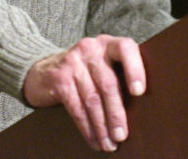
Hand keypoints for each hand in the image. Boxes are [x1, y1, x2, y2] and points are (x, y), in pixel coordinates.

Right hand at [23, 35, 145, 152]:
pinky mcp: (59, 77)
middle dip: (116, 114)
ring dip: (102, 126)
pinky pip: (76, 107)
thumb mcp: (102, 65)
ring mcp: (73, 61)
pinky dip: (87, 128)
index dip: (134, 68)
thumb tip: (143, 111)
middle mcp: (90, 48)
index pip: (125, 48)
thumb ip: (119, 75)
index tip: (139, 92)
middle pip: (108, 83)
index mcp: (107, 44)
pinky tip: (94, 140)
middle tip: (122, 135)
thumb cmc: (85, 72)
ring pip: (93, 99)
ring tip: (110, 144)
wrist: (44, 69)